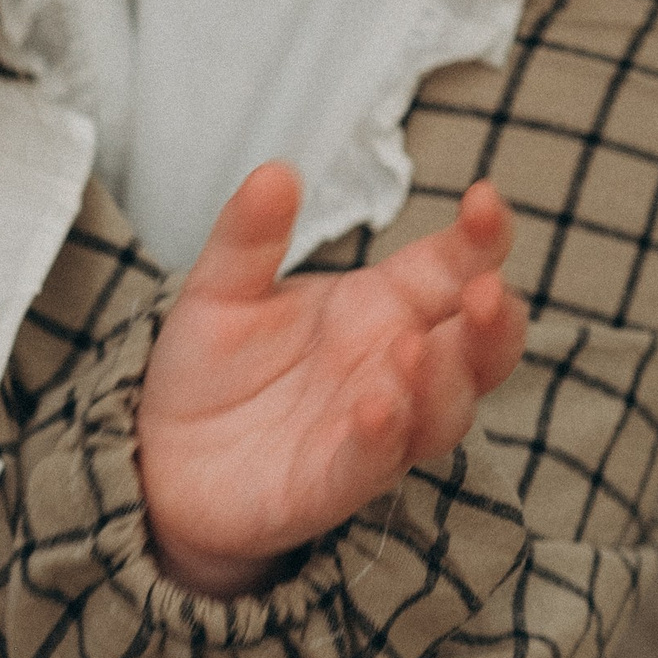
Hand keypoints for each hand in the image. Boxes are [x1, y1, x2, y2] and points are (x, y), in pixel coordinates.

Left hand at [139, 162, 524, 597]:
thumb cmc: (211, 370)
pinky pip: (373, 464)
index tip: (484, 198)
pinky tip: (375, 407)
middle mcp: (396, 368)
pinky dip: (381, 437)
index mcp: (385, 307)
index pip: (456, 266)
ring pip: (443, 412)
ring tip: (420, 347)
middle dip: (494, 322)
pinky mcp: (334, 486)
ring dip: (443, 382)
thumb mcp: (220, 290)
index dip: (483, 236)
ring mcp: (375, 431)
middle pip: (477, 347)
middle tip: (488, 290)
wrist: (163, 459)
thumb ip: (249, 236)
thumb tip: (275, 171)